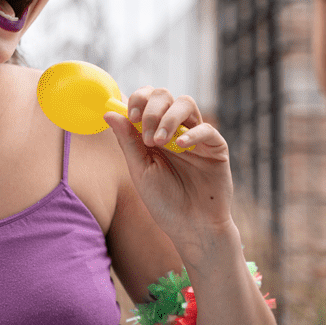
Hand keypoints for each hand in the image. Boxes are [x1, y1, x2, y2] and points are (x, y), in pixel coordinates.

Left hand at [103, 88, 233, 266]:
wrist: (192, 228)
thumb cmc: (164, 202)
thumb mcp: (140, 170)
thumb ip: (127, 141)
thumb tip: (109, 113)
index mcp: (154, 132)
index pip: (146, 100)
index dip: (137, 99)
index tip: (128, 115)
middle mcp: (175, 129)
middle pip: (164, 96)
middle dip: (151, 108)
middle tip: (144, 132)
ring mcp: (196, 136)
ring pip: (185, 103)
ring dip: (168, 117)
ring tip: (158, 141)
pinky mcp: (216, 147)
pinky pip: (207, 128)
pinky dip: (192, 132)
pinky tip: (179, 146)